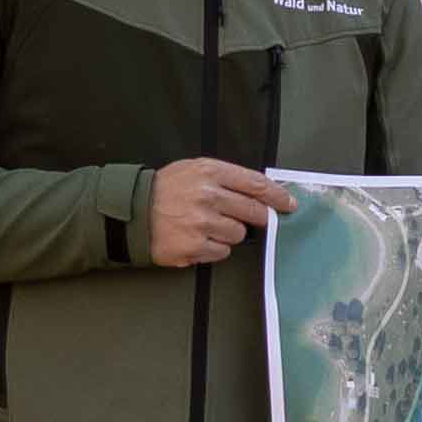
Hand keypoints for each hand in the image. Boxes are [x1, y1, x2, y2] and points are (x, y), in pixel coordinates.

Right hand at [144, 157, 294, 266]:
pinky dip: (213, 248)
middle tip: (256, 219)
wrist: (132, 211)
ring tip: (207, 225)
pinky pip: (222, 251)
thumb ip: (226, 177)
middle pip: (253, 211)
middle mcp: (208, 196)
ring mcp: (201, 223)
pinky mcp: (194, 246)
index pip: (256, 184)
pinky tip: (197, 238)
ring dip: (229, 232)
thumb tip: (262, 190)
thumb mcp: (194, 170)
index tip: (288, 204)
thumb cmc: (166, 189)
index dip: (277, 196)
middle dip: (260, 217)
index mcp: (210, 172)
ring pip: (238, 234)